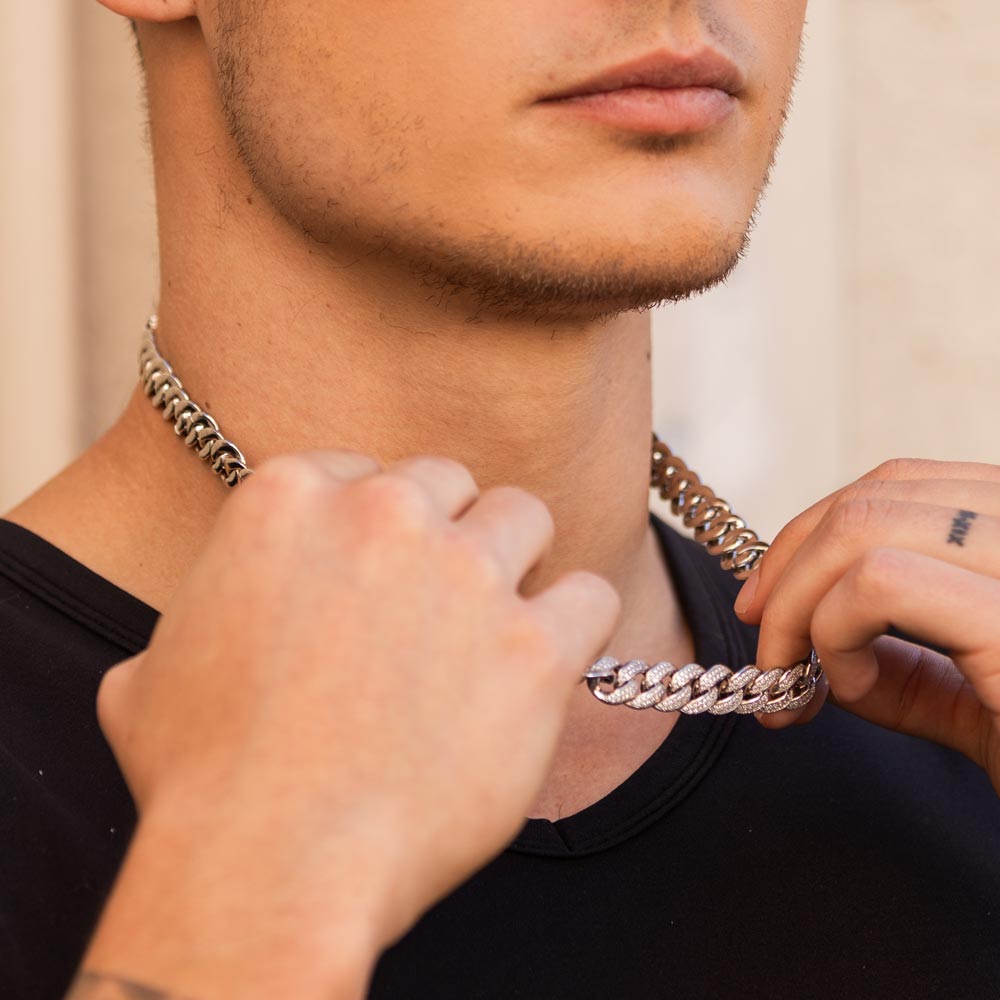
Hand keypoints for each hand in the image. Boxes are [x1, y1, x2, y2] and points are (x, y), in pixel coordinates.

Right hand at [81, 451, 619, 998]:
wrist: (271, 866)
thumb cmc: (204, 779)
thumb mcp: (154, 675)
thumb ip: (191, 629)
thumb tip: (175, 653)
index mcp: (291, 497)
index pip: (365, 471)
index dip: (375, 527)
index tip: (376, 574)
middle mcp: (384, 513)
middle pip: (449, 484)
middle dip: (445, 532)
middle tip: (434, 603)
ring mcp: (466, 574)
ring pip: (525, 516)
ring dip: (515, 560)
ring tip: (492, 625)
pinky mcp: (534, 646)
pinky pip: (591, 597)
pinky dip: (576, 624)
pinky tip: (547, 664)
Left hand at [733, 457, 999, 794]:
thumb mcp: (976, 701)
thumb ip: (907, 662)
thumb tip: (814, 642)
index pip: (895, 485)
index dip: (808, 534)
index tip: (765, 600)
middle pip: (870, 498)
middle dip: (787, 571)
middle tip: (766, 647)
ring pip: (863, 527)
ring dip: (797, 604)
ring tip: (799, 677)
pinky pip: (879, 584)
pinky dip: (833, 629)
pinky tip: (854, 683)